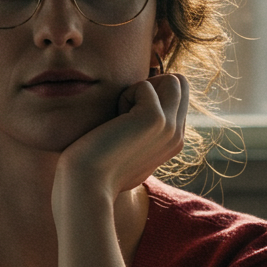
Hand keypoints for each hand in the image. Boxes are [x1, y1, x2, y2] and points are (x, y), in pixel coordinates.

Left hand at [53, 73, 188, 204]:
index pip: (179, 96)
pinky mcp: (156, 120)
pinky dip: (125, 96)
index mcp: (174, 142)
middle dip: (151, 86)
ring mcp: (170, 128)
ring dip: (141, 89)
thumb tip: (133, 109)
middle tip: (126, 110)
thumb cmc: (96, 169)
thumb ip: (141, 131)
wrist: (86, 186)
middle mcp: (178, 136)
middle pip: (180, 83)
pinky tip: (114, 122)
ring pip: (172, 80)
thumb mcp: (127, 149)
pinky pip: (145, 85)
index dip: (152, 95)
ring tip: (122, 115)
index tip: (127, 117)